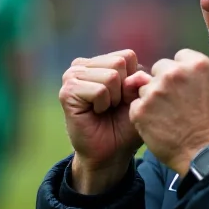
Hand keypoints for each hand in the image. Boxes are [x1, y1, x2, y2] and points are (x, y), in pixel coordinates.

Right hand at [59, 50, 150, 192]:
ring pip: (111, 76)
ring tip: (105, 109)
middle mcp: (83, 65)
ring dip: (114, 98)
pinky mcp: (67, 91)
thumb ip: (140, 82)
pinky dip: (103, 104)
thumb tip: (136, 75)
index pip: (127, 56)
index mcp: (99, 62)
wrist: (110, 152)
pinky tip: (96, 112)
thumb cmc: (125, 125)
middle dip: (124, 88)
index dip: (133, 80)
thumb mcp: (139, 99)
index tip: (125, 98)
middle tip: (114, 105)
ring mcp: (72, 76)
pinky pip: (100, 90)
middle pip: (119, 62)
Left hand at [129, 49, 208, 175]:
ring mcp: (155, 90)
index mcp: (197, 65)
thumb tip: (198, 79)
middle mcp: (174, 72)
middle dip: (163, 82)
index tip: (183, 85)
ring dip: (152, 99)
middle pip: (159, 68)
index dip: (180, 72)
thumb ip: (206, 81)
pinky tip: (156, 126)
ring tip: (165, 117)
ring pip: (145, 87)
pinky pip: (136, 105)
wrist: (205, 154)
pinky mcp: (140, 109)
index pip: (178, 57)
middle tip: (172, 102)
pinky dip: (143, 115)